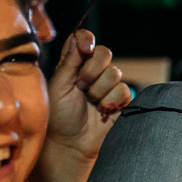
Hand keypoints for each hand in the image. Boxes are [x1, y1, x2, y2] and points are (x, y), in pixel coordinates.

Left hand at [39, 30, 131, 181]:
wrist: (69, 144)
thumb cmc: (57, 117)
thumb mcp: (58, 86)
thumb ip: (69, 61)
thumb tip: (78, 37)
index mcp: (72, 64)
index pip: (84, 40)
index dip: (87, 40)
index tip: (85, 48)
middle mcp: (91, 72)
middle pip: (104, 53)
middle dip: (92, 70)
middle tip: (81, 87)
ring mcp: (106, 86)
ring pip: (114, 73)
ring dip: (99, 91)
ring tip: (90, 104)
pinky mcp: (120, 100)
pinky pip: (123, 91)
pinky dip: (111, 103)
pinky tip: (101, 111)